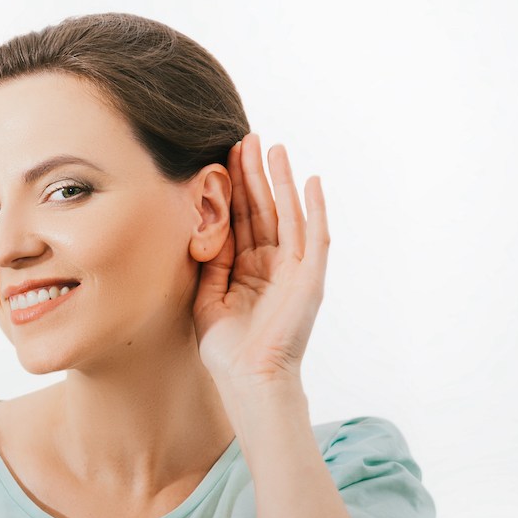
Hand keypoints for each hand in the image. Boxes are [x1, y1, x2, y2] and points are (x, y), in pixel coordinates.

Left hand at [194, 133, 329, 390]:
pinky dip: (314, 209)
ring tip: (274, 148)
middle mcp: (272, 264)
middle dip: (254, 175)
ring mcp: (293, 270)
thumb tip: (203, 229)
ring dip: (281, 181)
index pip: (241, 219)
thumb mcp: (207, 298)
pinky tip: (310, 181)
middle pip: (263, 209)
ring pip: (287, 214)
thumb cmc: (225, 349)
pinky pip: (313, 237)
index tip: (223, 156)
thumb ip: (209, 264)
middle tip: (247, 138)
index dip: (234, 189)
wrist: (247, 379)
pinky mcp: (309, 278)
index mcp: (247, 269)